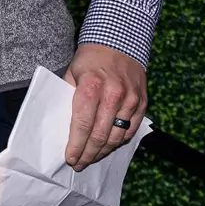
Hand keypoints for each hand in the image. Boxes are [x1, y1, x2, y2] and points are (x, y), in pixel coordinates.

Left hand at [63, 43, 147, 170]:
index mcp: (91, 86)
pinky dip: (119, 141)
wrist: (119, 41)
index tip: (70, 158)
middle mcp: (113, 94)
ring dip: (103, 151)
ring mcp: (130, 99)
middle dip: (88, 154)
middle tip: (79, 164)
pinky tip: (109, 146)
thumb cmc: (90, 59)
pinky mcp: (141, 102)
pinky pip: (131, 129)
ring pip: (117, 136)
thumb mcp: (72, 72)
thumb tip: (63, 125)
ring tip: (92, 158)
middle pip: (100, 135)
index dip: (76, 145)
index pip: (82, 124)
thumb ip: (69, 97)